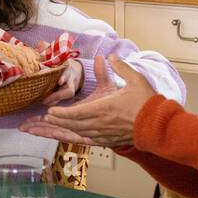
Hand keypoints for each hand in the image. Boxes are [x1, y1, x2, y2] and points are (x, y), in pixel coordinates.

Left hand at [19, 54, 156, 147]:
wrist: (159, 126)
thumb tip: (109, 56)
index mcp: (105, 109)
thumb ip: (120, 68)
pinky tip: (65, 136)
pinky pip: (86, 140)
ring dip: (59, 131)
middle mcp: (101, 124)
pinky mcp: (107, 140)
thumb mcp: (135, 80)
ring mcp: (103, 134)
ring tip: (44, 129)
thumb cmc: (147, 103)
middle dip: (54, 123)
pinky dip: (73, 137)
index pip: (76, 114)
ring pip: (76, 134)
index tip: (49, 111)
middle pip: (72, 125)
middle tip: (39, 121)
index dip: (61, 114)